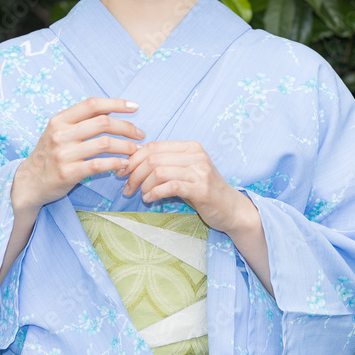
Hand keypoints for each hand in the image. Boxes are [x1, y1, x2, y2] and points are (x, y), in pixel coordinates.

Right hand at [15, 97, 145, 209]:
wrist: (29, 182)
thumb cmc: (50, 153)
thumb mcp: (60, 131)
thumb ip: (82, 120)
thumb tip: (112, 108)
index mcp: (60, 120)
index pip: (92, 104)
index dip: (116, 103)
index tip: (135, 108)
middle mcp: (60, 134)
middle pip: (103, 123)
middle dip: (127, 128)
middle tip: (140, 134)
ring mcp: (63, 154)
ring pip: (104, 144)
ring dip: (126, 147)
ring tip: (136, 150)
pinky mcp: (67, 173)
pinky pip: (98, 165)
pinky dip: (115, 163)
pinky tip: (124, 164)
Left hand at [117, 141, 243, 232]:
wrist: (231, 208)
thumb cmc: (203, 190)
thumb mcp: (185, 172)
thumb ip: (165, 164)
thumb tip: (132, 162)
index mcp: (190, 147)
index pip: (153, 146)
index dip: (133, 158)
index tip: (122, 172)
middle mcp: (196, 155)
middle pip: (153, 158)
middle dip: (134, 174)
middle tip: (127, 188)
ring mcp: (200, 171)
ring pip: (158, 172)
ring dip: (142, 185)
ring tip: (140, 195)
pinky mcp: (200, 189)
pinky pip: (169, 187)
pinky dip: (154, 193)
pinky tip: (149, 199)